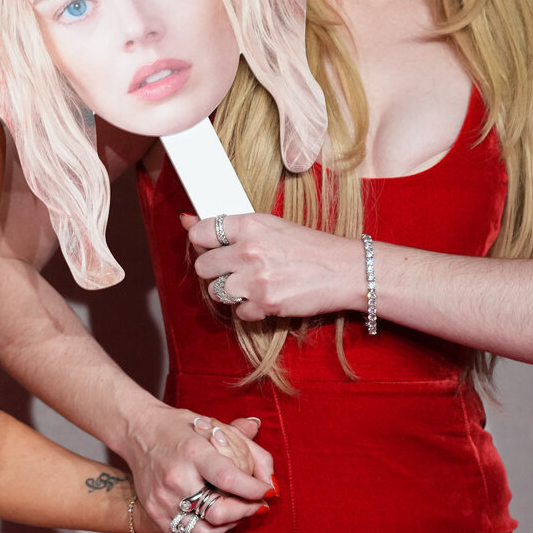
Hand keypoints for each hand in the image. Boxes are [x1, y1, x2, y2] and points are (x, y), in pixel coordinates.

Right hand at [123, 403, 274, 532]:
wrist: (137, 431)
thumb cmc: (181, 428)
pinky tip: (215, 521)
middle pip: (218, 512)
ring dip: (228, 527)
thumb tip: (271, 480)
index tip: (267, 491)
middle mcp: (175, 477)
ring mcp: (162, 498)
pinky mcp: (153, 511)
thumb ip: (250, 448)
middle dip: (245, 512)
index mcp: (192, 452)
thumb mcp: (216, 425)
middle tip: (255, 505)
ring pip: (204, 531)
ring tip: (236, 514)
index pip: (228, 478)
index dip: (254, 490)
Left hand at [184, 212, 365, 322]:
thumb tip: (185, 220)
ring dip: (231, 292)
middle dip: (215, 271)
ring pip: (217, 292)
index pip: (200, 232)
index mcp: (250, 224)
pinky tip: (268, 297)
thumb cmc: (311, 247)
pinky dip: (251, 310)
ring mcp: (256, 279)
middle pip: (203, 267)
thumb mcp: (271, 226)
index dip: (202, 243)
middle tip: (235, 270)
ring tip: (254, 284)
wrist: (346, 270)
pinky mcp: (266, 303)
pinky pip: (239, 312)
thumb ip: (230, 228)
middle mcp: (249, 250)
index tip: (210, 247)